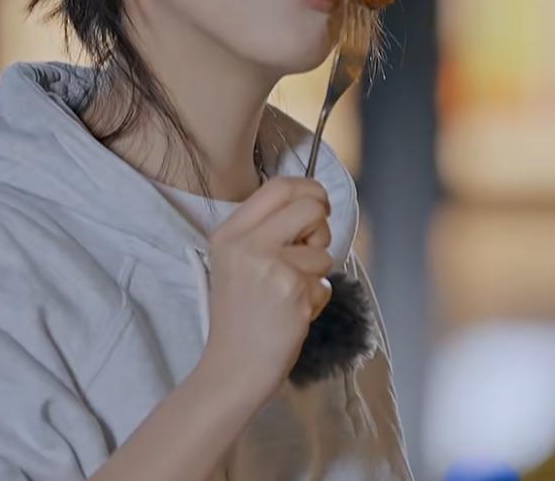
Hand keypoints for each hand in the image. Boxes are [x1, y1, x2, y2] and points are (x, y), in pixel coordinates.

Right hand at [196, 177, 332, 400]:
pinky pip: (325, 283)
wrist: (233, 367)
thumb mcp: (235, 261)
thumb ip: (265, 231)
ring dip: (316, 273)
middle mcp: (246, 244)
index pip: (279, 187)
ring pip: (323, 250)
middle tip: (309, 250)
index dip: (309, 190)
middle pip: (310, 207)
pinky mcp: (293, 291)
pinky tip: (292, 314)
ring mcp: (270, 267)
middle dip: (320, 228)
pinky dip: (316, 300)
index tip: (319, 204)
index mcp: (229, 232)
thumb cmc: (240, 315)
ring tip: (288, 294)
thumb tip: (312, 203)